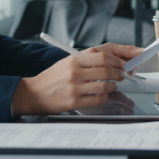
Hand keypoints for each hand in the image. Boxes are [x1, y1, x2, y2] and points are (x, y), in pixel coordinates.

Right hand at [11, 43, 142, 114]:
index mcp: (75, 60)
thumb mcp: (67, 61)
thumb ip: (87, 59)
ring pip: (105, 87)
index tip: (123, 63)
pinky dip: (104, 98)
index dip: (117, 60)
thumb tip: (109, 58)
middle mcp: (75, 72)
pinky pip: (97, 100)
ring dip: (113, 87)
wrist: (34, 93)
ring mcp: (75, 88)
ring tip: (112, 86)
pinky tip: (102, 96)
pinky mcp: (74, 101)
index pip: (103, 56)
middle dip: (119, 74)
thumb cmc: (53, 77)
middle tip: (121, 76)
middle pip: (107, 71)